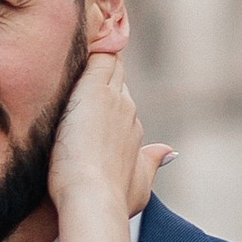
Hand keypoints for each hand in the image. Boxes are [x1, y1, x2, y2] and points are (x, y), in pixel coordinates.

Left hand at [45, 48, 167, 224]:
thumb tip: (169, 152)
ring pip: (107, 64)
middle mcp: (127, 110)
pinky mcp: (93, 90)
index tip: (87, 91)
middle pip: (116, 77)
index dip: (105, 93)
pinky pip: (96, 58)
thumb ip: (151, 164)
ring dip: (93, 57)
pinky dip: (88, 49)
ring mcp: (111, 98)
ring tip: (72, 45)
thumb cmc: (112, 200)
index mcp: (133, 129)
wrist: (94, 198)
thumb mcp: (139, 184)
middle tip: (76, 61)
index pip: (119, 99)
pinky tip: (74, 41)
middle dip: (101, 70)